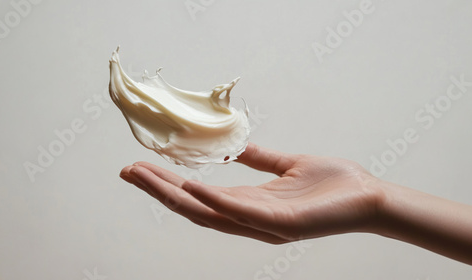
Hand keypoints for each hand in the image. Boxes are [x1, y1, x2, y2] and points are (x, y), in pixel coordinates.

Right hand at [120, 143, 384, 243]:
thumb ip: (261, 161)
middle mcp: (248, 218)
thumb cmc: (332, 185)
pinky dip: (214, 200)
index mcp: (249, 204)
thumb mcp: (288, 167)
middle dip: (157, 189)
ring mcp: (262, 225)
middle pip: (193, 206)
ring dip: (174, 193)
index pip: (199, 195)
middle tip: (127, 171)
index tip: (142, 166)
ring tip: (145, 175)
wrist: (369, 197)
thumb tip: (236, 149)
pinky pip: (241, 214)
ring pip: (208, 212)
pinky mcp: (280, 225)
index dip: (168, 182)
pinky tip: (191, 185)